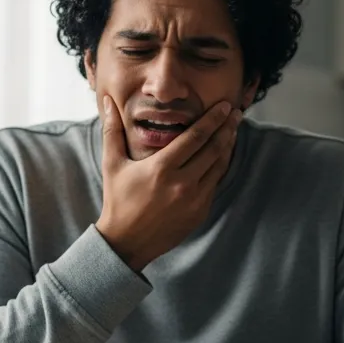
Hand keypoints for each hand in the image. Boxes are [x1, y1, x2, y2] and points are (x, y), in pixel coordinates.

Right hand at [95, 96, 241, 270]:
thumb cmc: (118, 200)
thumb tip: (107, 100)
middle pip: (213, 149)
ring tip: (234, 129)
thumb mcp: (112, 164)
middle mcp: (182, 183)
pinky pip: (215, 183)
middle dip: (227, 128)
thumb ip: (112, 130)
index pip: (195, 137)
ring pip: (219, 166)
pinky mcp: (200, 212)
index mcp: (162, 168)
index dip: (212, 119)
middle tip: (236, 112)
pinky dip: (221, 166)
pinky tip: (224, 154)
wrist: (127, 242)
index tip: (223, 105)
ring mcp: (194, 199)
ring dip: (228, 145)